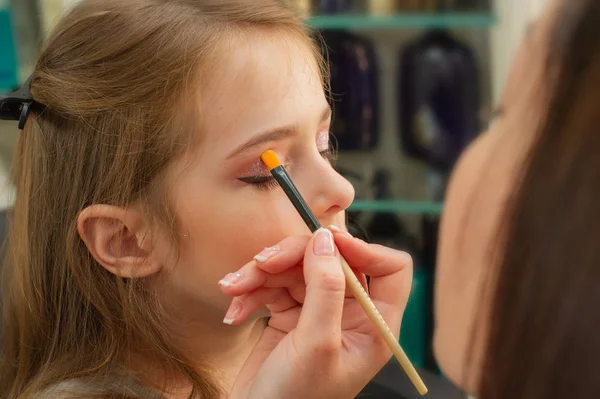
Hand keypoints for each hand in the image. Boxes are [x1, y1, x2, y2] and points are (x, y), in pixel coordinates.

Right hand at [219, 228, 412, 398]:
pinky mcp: (289, 315)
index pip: (390, 268)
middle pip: (330, 260)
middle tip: (260, 262)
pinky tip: (234, 309)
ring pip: (295, 269)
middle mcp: (350, 313)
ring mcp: (318, 312)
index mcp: (374, 323)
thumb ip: (325, 288)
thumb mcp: (316, 344)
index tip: (325, 241)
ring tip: (233, 288)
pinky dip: (251, 292)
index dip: (362, 248)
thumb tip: (325, 240)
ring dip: (260, 275)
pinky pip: (273, 285)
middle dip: (291, 258)